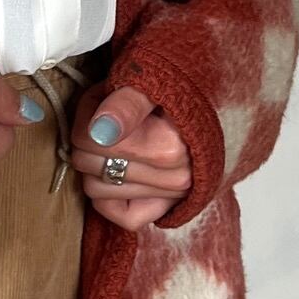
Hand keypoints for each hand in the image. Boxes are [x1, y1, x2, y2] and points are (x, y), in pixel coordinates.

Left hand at [69, 82, 191, 230]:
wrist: (212, 107)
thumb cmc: (176, 87)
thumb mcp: (151, 82)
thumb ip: (125, 105)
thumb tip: (98, 132)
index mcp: (170, 148)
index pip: (90, 139)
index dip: (88, 112)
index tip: (105, 97)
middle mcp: (174, 180)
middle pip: (87, 162)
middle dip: (88, 134)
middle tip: (109, 116)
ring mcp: (171, 198)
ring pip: (94, 189)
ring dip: (95, 161)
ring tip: (116, 138)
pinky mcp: (165, 209)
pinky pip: (118, 216)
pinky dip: (108, 196)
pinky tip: (117, 171)